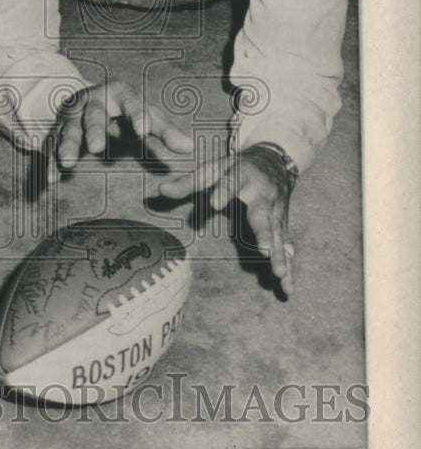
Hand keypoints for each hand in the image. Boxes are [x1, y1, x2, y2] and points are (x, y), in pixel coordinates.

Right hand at [50, 80, 192, 181]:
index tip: (144, 131)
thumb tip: (189, 147)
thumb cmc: (125, 111)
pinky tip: (51, 179)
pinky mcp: (57, 131)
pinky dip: (50, 163)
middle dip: (94, 130)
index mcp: (119, 93)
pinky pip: (51, 147)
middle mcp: (92, 100)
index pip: (131, 102)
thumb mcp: (146, 117)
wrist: (90, 99)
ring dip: (68, 145)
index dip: (137, 116)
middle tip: (97, 148)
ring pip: (69, 130)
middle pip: (93, 115)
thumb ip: (165, 132)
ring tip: (68, 163)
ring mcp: (72, 116)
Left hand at [158, 144, 295, 294]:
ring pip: (279, 235)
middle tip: (264, 250)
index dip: (223, 190)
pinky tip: (288, 286)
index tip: (215, 202)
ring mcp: (276, 212)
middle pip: (262, 215)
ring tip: (279, 274)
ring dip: (280, 256)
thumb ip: (187, 183)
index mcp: (242, 176)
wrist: (273, 162)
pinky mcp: (282, 226)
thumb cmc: (234, 168)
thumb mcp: (211, 170)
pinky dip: (288, 266)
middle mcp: (263, 195)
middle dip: (264, 233)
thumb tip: (160, 190)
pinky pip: (286, 247)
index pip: (231, 182)